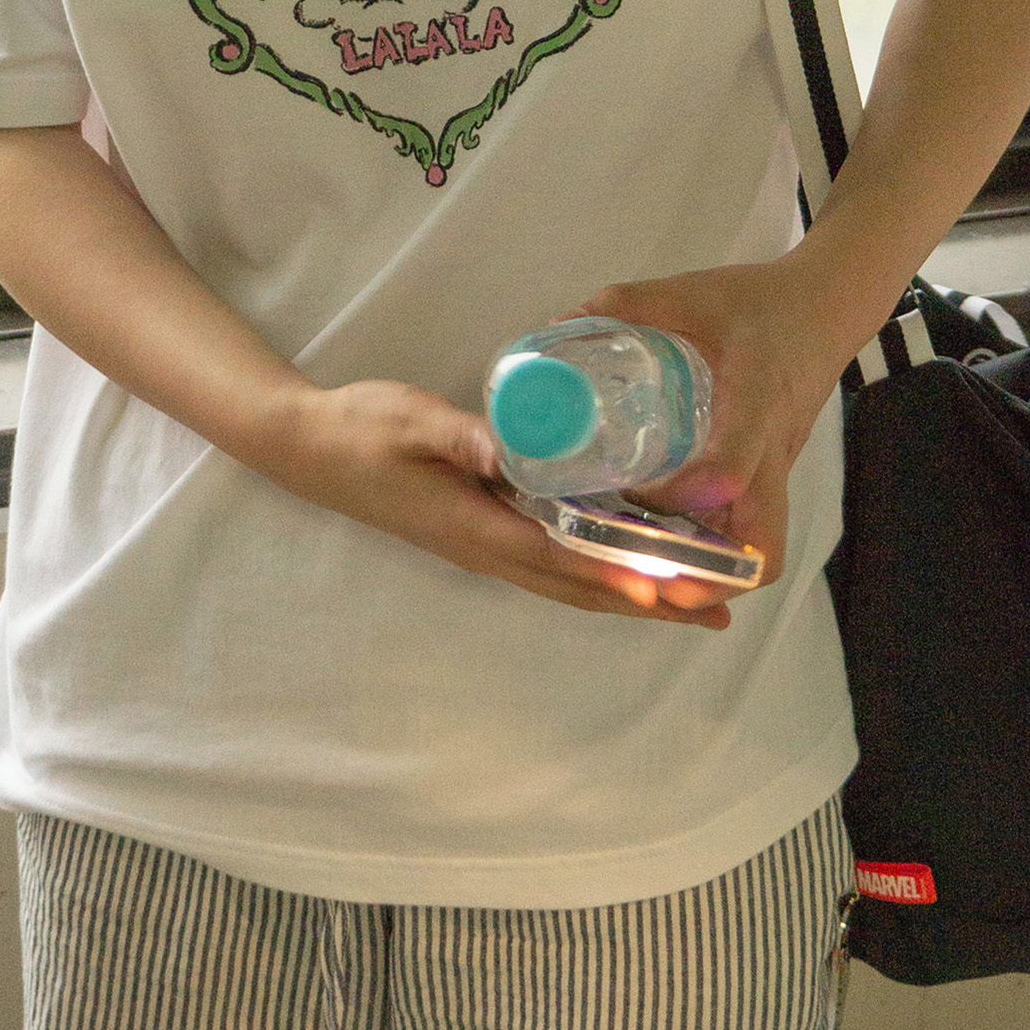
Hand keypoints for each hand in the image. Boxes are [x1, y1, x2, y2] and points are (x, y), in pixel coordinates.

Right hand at [258, 378, 741, 626]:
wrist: (312, 449)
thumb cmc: (362, 428)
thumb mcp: (413, 421)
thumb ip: (466, 437)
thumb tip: (518, 453)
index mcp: (474, 526)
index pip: (559, 560)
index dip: (617, 577)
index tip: (673, 589)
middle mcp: (486, 549)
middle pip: (579, 589)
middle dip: (649, 602)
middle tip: (717, 608)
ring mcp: (485, 547)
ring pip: (570, 585)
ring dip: (633, 597)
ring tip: (695, 603)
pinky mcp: (484, 534)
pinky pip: (555, 567)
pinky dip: (601, 577)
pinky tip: (631, 568)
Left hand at [563, 257, 856, 588]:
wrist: (828, 307)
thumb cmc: (762, 300)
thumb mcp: (693, 293)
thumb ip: (629, 304)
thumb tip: (559, 321)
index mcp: (753, 404)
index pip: (727, 473)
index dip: (677, 498)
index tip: (633, 492)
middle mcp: (770, 451)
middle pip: (760, 546)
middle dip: (707, 579)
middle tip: (646, 579)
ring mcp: (777, 469)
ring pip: (761, 549)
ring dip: (712, 574)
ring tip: (650, 569)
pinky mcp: (773, 474)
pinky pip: (753, 529)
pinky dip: (718, 549)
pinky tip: (669, 536)